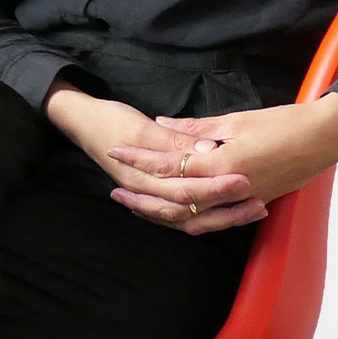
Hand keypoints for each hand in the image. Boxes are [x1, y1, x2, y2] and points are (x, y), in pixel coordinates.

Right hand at [43, 77, 267, 235]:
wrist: (80, 122)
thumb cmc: (109, 119)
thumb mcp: (139, 125)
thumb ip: (173, 140)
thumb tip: (206, 148)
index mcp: (142, 175)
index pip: (185, 189)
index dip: (215, 187)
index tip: (244, 180)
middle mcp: (145, 192)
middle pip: (191, 211)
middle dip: (225, 210)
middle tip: (257, 202)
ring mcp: (147, 196)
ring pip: (187, 219)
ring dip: (220, 218)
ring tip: (250, 211)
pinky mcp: (151, 194)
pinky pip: (178, 217)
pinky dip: (203, 218)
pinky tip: (223, 215)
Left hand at [104, 94, 337, 231]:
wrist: (324, 137)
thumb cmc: (284, 122)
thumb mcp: (236, 120)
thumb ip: (196, 128)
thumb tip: (162, 124)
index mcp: (223, 162)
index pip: (170, 165)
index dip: (140, 159)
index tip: (115, 152)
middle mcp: (229, 188)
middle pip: (174, 200)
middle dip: (142, 196)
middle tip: (115, 191)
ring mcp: (241, 201)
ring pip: (192, 218)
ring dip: (162, 214)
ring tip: (138, 207)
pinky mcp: (252, 205)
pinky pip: (214, 221)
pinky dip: (191, 220)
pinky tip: (175, 215)